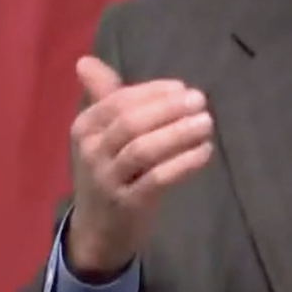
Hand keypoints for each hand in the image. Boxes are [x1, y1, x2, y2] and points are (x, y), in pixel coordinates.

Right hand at [64, 56, 214, 278]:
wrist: (97, 230)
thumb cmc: (107, 172)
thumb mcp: (100, 135)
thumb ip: (103, 97)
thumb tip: (86, 60)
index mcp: (84, 127)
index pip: (119, 101)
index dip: (153, 92)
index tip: (183, 88)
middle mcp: (91, 152)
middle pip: (132, 123)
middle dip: (169, 109)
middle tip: (201, 101)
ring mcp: (108, 180)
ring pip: (145, 149)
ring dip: (179, 133)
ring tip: (207, 123)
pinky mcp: (128, 204)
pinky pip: (157, 179)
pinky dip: (183, 163)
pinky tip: (204, 152)